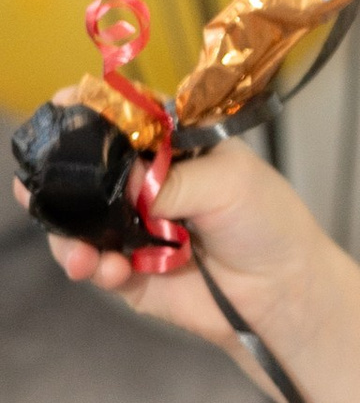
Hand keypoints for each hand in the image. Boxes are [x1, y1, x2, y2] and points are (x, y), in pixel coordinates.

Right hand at [17, 125, 326, 357]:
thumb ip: (166, 179)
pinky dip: (92, 267)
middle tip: (32, 184)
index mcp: (170, 149)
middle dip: (56, 179)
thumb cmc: (268, 223)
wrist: (283, 292)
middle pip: (85, 175)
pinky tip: (108, 269)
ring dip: (69, 234)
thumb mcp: (227, 183)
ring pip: (79, 224)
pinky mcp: (130, 273)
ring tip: (80, 252)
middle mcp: (145, 186)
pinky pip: (95, 266)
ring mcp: (133, 230)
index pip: (119, 123)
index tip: (62, 110)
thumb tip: (113, 180)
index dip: (88, 115)